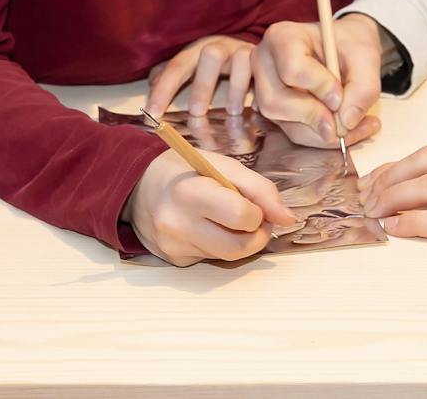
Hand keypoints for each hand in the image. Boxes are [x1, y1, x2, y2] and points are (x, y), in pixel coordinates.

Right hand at [121, 148, 297, 266]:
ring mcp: (173, 247)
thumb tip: (288, 218)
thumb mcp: (223, 165)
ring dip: (239, 241)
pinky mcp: (174, 261)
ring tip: (229, 220)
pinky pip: (211, 259)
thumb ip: (260, 189)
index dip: (259, 212)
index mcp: (189, 193)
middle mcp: (177, 224)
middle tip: (254, 220)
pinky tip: (207, 227)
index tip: (256, 205)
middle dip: (257, 235)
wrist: (138, 185)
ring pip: (227, 257)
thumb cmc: (186, 170)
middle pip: (238, 247)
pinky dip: (219, 245)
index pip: (241, 216)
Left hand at [144, 35, 254, 118]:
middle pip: (210, 56)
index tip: (153, 114)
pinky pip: (264, 71)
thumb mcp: (192, 65)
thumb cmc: (216, 64)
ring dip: (235, 89)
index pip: (177, 66)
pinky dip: (258, 91)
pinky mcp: (265, 61)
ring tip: (231, 112)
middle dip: (203, 85)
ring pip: (242, 61)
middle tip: (196, 112)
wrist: (259, 48)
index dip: (164, 90)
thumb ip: (169, 74)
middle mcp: (221, 46)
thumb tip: (152, 84)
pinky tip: (254, 108)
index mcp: (197, 48)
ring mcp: (244, 51)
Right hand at [254, 17, 382, 146]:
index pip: (293, 69)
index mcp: (282, 37)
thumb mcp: (366, 55)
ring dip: (321, 133)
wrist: (346, 47)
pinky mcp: (275, 110)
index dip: (319, 87)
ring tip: (355, 125)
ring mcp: (264, 88)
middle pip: (276, 101)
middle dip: (314, 117)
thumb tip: (345, 123)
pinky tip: (347, 128)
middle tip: (346, 122)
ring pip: (283, 123)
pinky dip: (321, 137)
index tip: (341, 95)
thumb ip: (363, 87)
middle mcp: (265, 63)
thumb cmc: (350, 44)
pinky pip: (293, 133)